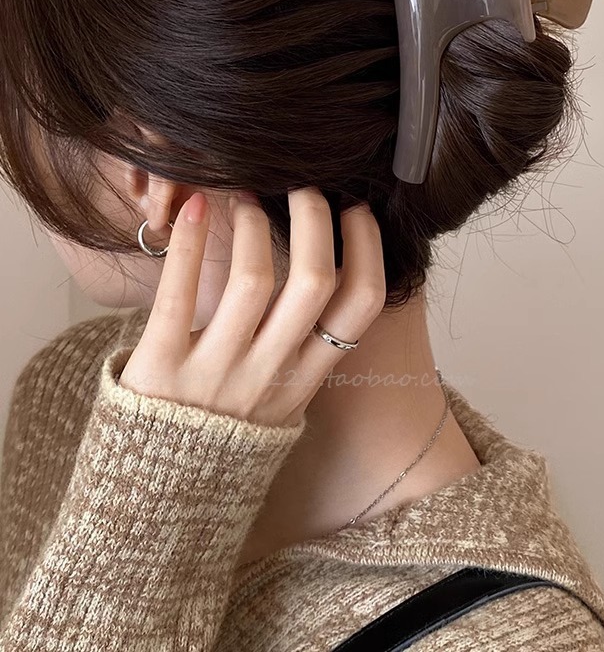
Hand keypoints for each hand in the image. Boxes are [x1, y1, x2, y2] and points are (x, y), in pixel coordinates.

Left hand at [119, 187, 385, 426]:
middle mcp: (268, 374)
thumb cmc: (220, 433)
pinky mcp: (161, 365)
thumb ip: (301, 347)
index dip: (367, 249)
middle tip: (302, 186)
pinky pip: (178, 294)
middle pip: (314, 282)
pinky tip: (197, 208)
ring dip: (254, 224)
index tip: (355, 210)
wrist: (155, 496)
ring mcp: (215, 372)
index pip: (358, 308)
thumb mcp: (280, 400)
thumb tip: (324, 270)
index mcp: (304, 380)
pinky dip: (191, 243)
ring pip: (253, 281)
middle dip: (315, 220)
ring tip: (245, 197)